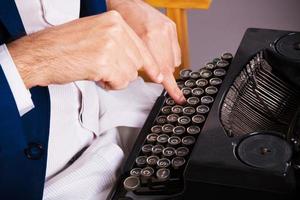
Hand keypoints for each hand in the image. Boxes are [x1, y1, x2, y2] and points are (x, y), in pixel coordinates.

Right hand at [7, 11, 162, 89]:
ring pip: (130, 74)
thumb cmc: (64, 46)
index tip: (158, 75)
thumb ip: (119, 42)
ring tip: (97, 70)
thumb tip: (137, 59)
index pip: (142, 46)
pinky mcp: (104, 63)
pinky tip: (95, 75)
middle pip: (138, 62)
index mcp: (114, 20)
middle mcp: (115, 29)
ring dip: (116, 78)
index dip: (150, 64)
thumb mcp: (96, 33)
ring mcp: (111, 45)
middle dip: (125, 71)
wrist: (42, 54)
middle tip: (107, 70)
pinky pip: (120, 82)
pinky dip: (110, 84)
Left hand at [108, 0, 185, 103]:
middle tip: (152, 70)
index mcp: (148, 39)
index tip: (179, 97)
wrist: (128, 3)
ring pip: (173, 60)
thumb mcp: (126, 47)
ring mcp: (168, 31)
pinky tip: (160, 51)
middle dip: (161, 72)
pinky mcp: (172, 28)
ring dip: (166, 64)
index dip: (171, 87)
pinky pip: (176, 51)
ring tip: (155, 56)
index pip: (163, 70)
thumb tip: (152, 78)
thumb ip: (140, 63)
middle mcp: (161, 34)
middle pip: (168, 67)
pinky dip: (169, 56)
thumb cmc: (123, 23)